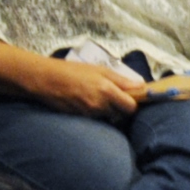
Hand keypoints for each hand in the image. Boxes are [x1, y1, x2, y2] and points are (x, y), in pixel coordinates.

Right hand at [18, 54, 143, 117]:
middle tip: (110, 94)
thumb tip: (142, 86)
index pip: (131, 107)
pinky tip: (85, 101)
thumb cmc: (72, 71)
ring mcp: (90, 114)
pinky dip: (94, 111)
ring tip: (94, 96)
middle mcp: (100, 105)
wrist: (47, 80)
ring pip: (107, 116)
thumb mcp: (98, 70)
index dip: (132, 103)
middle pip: (120, 114)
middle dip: (119, 107)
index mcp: (107, 91)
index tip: (129, 97)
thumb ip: (121, 80)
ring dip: (106, 109)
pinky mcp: (82, 119)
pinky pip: (95, 118)